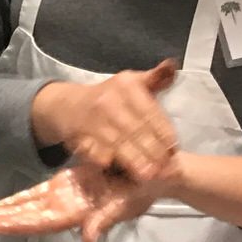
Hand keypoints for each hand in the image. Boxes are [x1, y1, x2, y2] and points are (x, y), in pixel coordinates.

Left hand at [0, 161, 171, 241]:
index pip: (31, 222)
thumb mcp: (127, 203)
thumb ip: (105, 220)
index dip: (4, 224)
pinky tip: (2, 204)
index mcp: (72, 212)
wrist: (157, 174)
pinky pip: (37, 195)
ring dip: (0, 212)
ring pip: (25, 208)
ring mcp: (64, 197)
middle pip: (21, 217)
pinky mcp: (68, 186)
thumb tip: (87, 239)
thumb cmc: (144, 189)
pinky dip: (18, 199)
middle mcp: (63, 207)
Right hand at [30, 60, 179, 181]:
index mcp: (125, 85)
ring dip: (137, 162)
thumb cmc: (109, 97)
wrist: (67, 106)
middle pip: (137, 131)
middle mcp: (108, 101)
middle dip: (154, 152)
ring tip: (151, 176)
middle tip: (167, 169)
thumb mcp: (132, 82)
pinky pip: (98, 154)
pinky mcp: (80, 138)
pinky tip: (125, 175)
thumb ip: (156, 77)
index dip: (165, 134)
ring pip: (120, 144)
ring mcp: (93, 120)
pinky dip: (112, 165)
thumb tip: (172, 65)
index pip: (151, 113)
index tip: (174, 150)